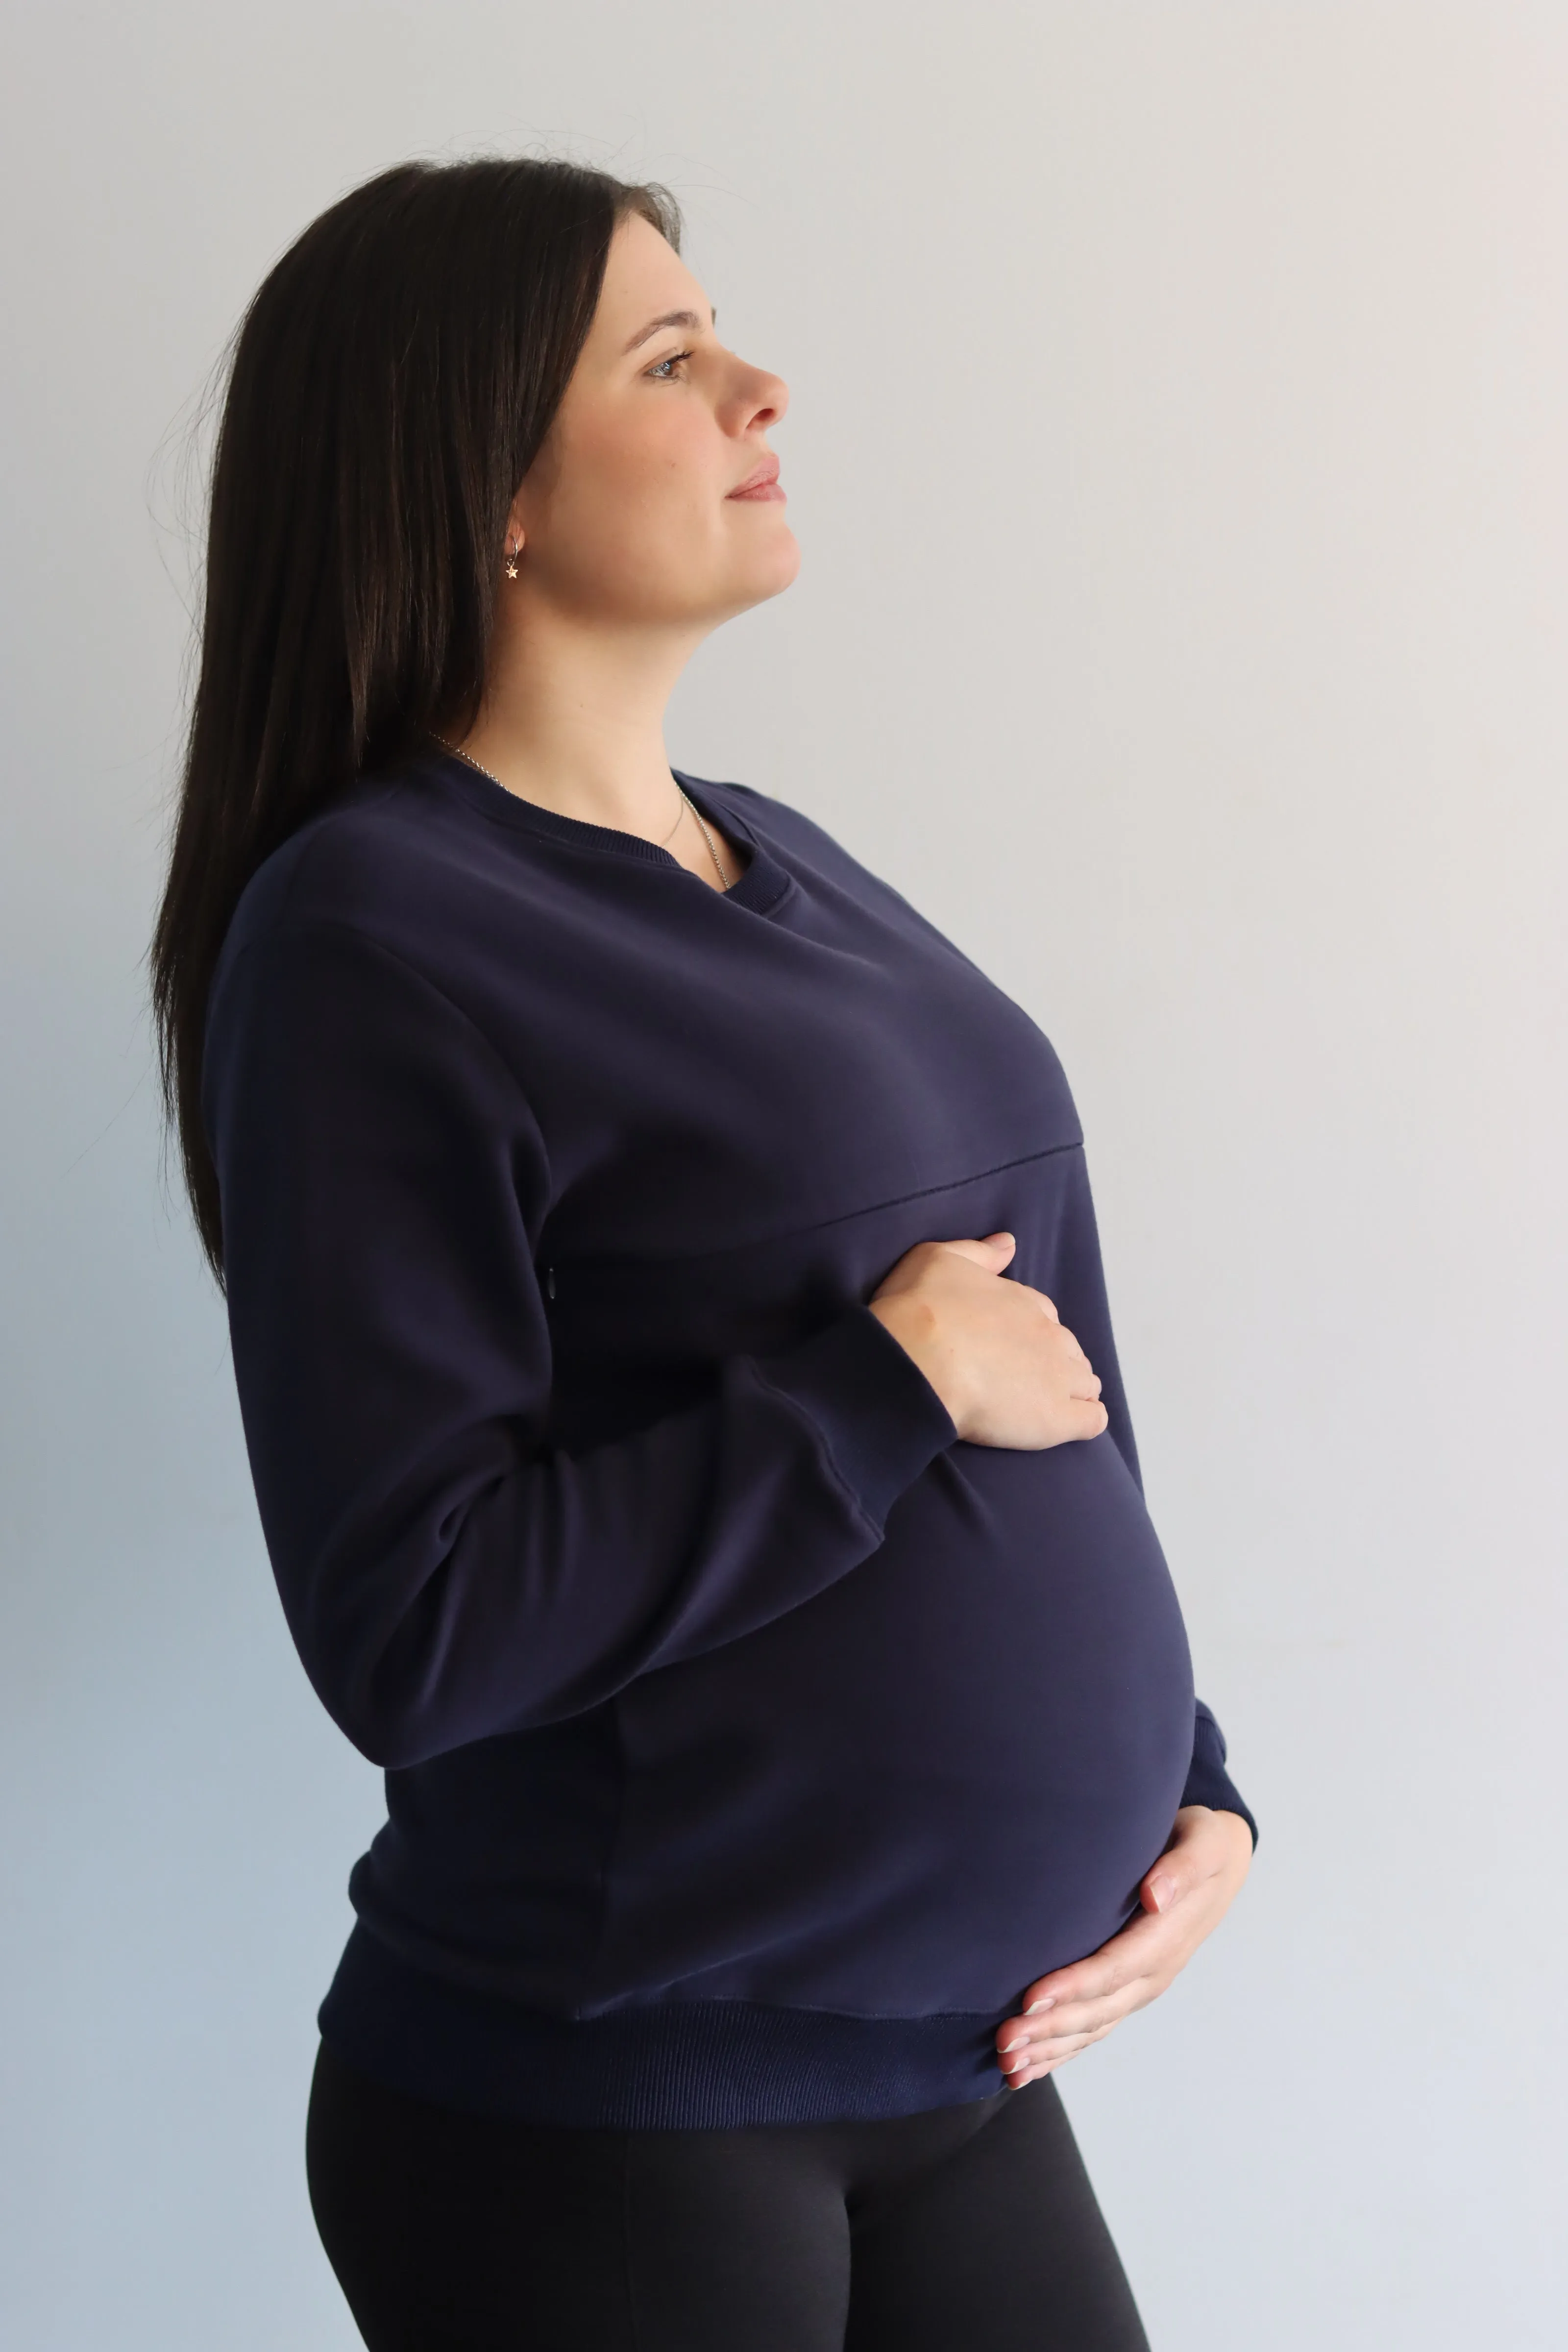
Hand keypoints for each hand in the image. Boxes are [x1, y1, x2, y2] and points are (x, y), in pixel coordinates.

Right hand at [868, 1231, 1108, 1448]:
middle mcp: (1049, 1336)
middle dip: (1055, 1362)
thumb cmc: (920, 1309)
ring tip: (1046, 1404)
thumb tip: (1009, 1243)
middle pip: (1068, 1349)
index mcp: (1024, 1302)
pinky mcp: (1059, 1418)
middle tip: (1023, 1379)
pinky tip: (1071, 1424)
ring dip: (1074, 1390)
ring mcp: (1059, 1377)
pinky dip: (1087, 1419)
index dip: (1031, 1332)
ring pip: (1085, 1382)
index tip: (1012, 1345)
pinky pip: (1092, 1419)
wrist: (915, 1362)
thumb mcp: (940, 1259)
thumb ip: (979, 1253)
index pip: (1044, 1315)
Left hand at [993, 1805, 1253, 2085]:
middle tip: (1005, 2042)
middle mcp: (1154, 1972)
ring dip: (1049, 2049)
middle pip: (1097, 2009)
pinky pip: (1094, 2029)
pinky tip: (1029, 2067)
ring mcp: (1142, 1987)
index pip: (1114, 1969)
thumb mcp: (1203, 1843)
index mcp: (1167, 1939)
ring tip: (1007, 2065)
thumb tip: (1155, 1895)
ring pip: (1092, 2028)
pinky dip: (1061, 2051)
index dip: (1073, 1987)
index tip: (1031, 1999)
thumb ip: (1181, 1867)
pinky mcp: (1129, 1990)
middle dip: (1049, 2029)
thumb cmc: (1204, 1845)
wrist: (1220, 1863)